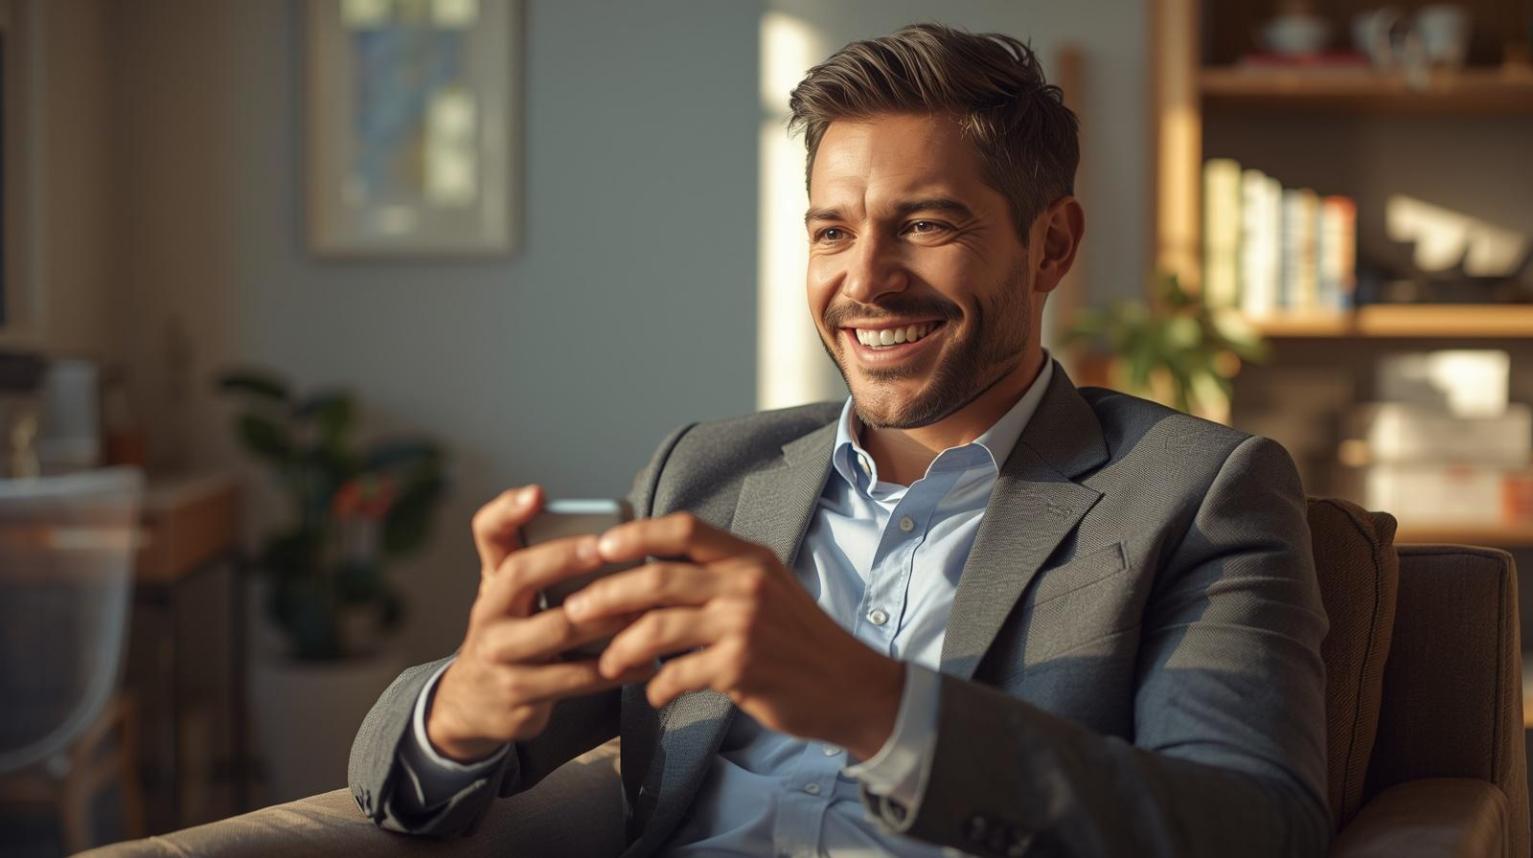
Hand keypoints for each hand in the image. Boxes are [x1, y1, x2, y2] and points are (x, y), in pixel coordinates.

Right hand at [427, 485, 652, 761]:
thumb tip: (612, 534)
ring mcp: (500, 656)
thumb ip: (544, 566)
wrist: (473, 705)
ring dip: (607, 616)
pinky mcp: (519, 696)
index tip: (538, 493)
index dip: (507, 510)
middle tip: (607, 547)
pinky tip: (646, 662)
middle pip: (520, 574)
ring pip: (559, 628)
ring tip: (645, 605)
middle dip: (565, 557)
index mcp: (492, 580)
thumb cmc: (512, 635)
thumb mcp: (513, 599)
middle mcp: (488, 613)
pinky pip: (578, 679)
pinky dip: (617, 668)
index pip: (487, 533)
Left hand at [564, 512, 904, 759]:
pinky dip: (657, 686)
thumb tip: (651, 575)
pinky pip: (677, 673)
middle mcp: (745, 584)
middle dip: (605, 595)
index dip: (635, 534)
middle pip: (656, 578)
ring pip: (657, 627)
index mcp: (748, 558)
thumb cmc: (800, 639)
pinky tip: (654, 693)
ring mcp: (743, 626)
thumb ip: (720, 575)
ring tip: (606, 663)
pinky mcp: (740, 668)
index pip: (683, 528)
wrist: (850, 686)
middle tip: (575, 612)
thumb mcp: (768, 589)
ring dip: (621, 649)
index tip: (600, 546)